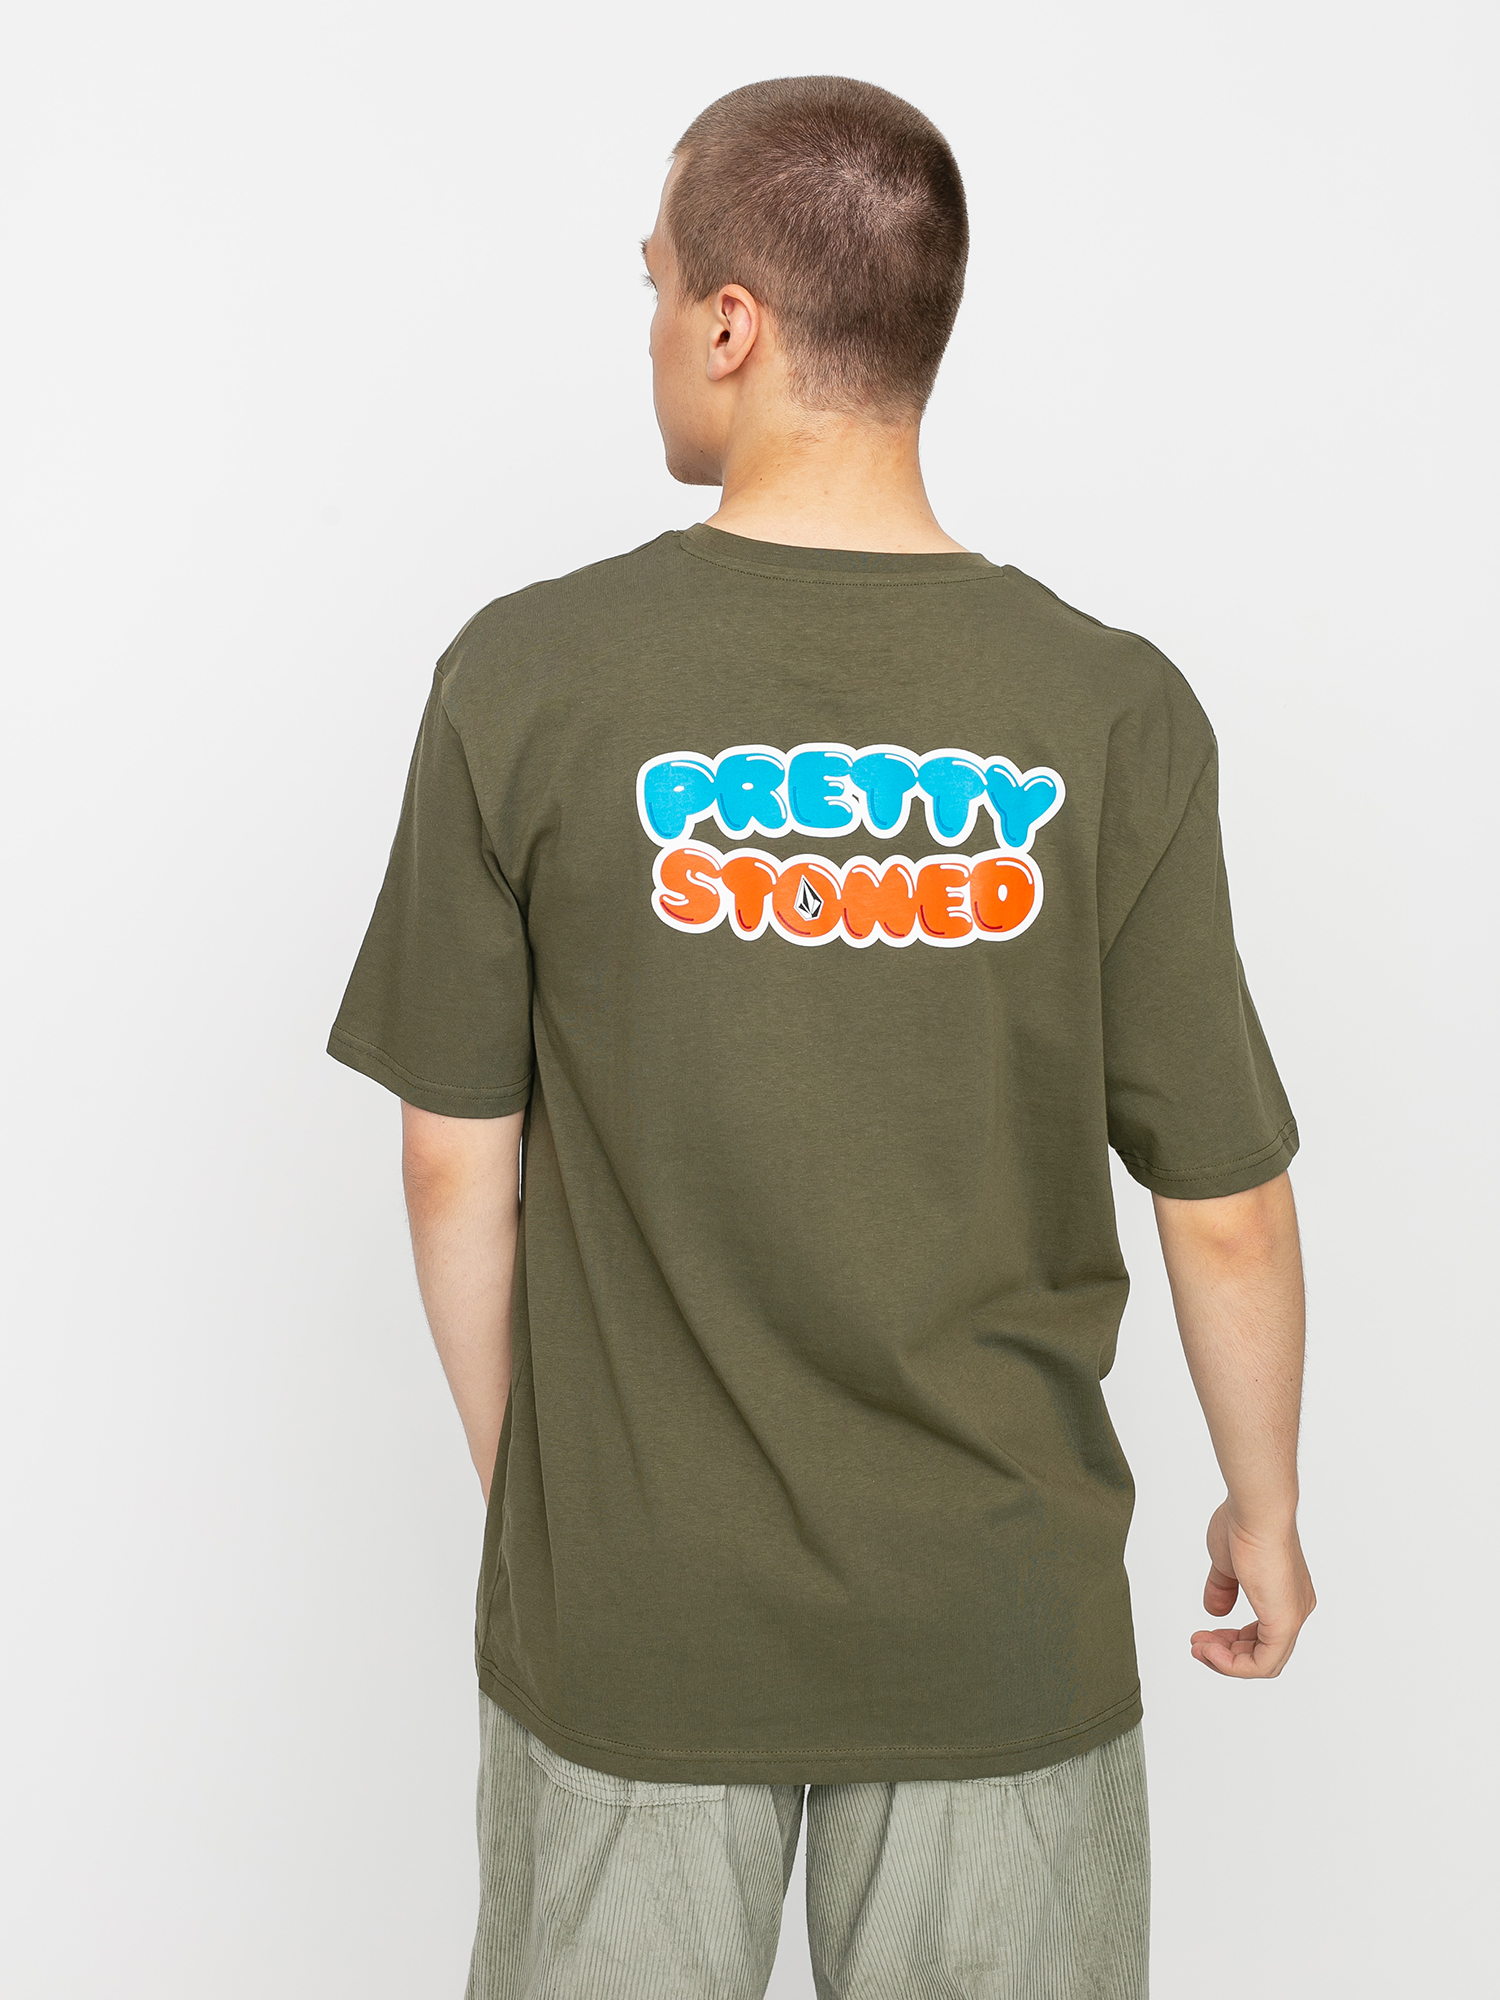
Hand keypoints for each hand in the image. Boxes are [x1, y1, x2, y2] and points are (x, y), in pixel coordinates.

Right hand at [1190, 1500, 1315, 1677]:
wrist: (1255, 1512)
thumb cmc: (1244, 1525)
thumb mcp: (1227, 1564)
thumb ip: (1222, 1589)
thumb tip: (1214, 1612)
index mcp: (1284, 1594)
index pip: (1260, 1634)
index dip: (1230, 1641)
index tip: (1203, 1633)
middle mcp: (1295, 1608)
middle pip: (1261, 1651)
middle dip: (1225, 1653)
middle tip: (1198, 1646)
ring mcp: (1292, 1617)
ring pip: (1263, 1662)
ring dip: (1226, 1661)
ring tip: (1200, 1649)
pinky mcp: (1285, 1623)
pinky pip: (1263, 1663)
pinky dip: (1234, 1664)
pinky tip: (1211, 1651)